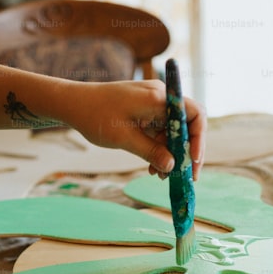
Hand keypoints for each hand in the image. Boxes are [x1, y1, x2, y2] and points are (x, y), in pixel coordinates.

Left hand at [60, 80, 206, 178]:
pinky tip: (152, 167)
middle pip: (186, 125)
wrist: (72, 103)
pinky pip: (160, 132)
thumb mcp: (123, 138)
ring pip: (173, 132)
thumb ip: (151, 152)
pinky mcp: (144, 113)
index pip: (194, 114)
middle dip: (186, 151)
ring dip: (170, 154)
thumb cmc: (95, 115)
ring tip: (161, 175)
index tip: (194, 161)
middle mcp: (160, 98)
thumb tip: (172, 166)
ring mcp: (152, 105)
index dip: (199, 138)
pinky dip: (159, 149)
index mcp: (158, 97)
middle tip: (185, 176)